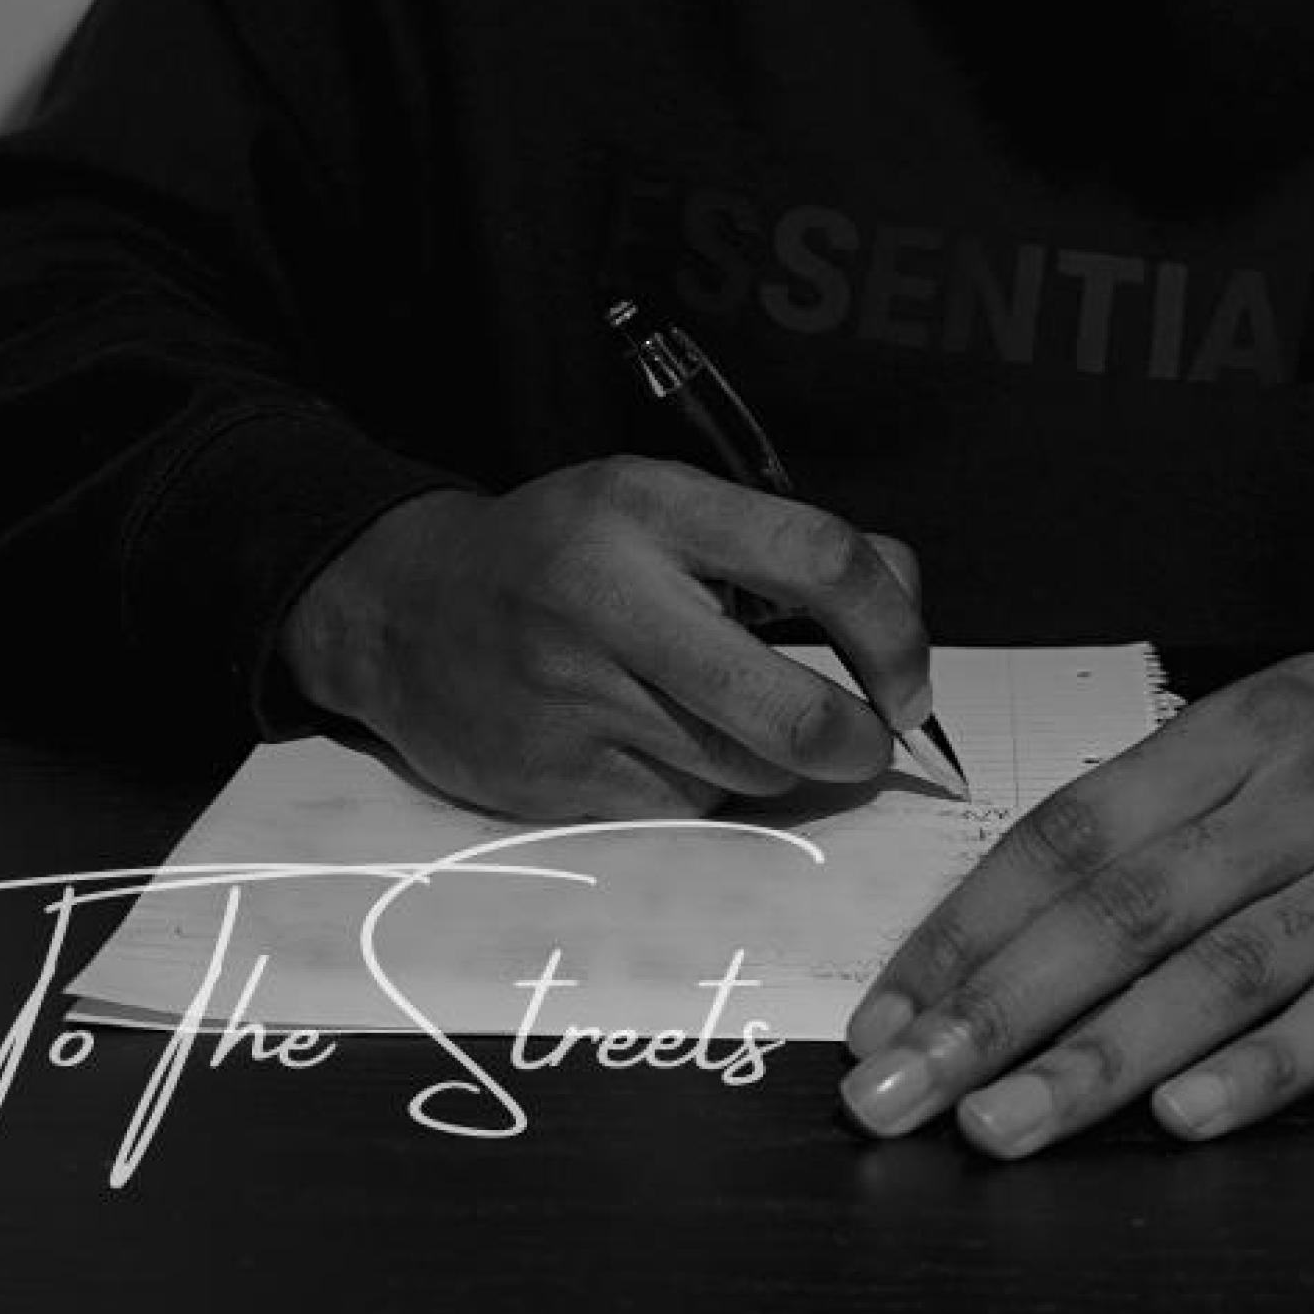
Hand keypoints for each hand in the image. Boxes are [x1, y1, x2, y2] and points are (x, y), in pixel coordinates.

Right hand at [275, 463, 931, 818]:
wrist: (405, 611)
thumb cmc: (565, 553)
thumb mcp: (663, 505)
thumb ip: (781, 547)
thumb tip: (904, 613)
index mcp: (652, 505)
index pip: (820, 559)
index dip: (893, 631)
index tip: (908, 679)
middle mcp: (612, 597)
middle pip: (792, 709)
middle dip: (857, 743)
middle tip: (870, 742)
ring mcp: (577, 697)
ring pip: (746, 772)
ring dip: (776, 766)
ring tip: (742, 724)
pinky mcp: (555, 779)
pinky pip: (685, 808)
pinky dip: (705, 791)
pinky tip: (669, 747)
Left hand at [836, 592, 1313, 1154]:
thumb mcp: (1281, 717)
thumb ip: (1170, 806)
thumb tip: (1025, 904)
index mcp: (1231, 735)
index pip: (1069, 833)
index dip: (968, 927)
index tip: (885, 1010)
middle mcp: (1293, 798)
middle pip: (1120, 908)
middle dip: (992, 1007)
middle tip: (893, 1092)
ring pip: (1220, 970)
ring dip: (1099, 1056)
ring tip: (997, 1125)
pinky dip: (1269, 1067)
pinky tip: (1190, 1118)